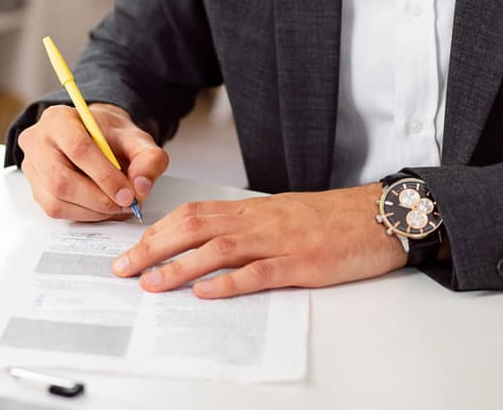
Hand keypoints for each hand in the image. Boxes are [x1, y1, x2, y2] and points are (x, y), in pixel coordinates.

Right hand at [18, 103, 167, 221]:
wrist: (94, 137)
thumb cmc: (109, 136)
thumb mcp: (135, 137)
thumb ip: (147, 157)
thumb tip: (142, 186)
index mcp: (59, 119)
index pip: (78, 148)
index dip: (105, 176)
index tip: (128, 194)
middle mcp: (37, 141)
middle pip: (62, 179)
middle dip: (99, 199)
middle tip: (125, 205)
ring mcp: (32, 167)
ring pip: (57, 200)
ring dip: (93, 211)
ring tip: (117, 207)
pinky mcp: (35, 189)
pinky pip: (56, 210)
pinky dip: (84, 215)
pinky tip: (101, 208)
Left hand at [110, 184, 404, 297]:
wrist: (379, 215)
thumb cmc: (332, 219)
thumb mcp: (283, 216)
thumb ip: (248, 228)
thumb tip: (211, 245)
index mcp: (252, 210)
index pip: (193, 214)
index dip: (159, 230)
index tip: (133, 246)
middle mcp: (258, 221)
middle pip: (194, 228)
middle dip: (153, 248)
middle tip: (123, 267)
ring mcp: (279, 241)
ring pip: (219, 249)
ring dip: (180, 266)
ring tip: (152, 283)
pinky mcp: (301, 264)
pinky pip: (260, 272)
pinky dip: (231, 283)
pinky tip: (207, 293)